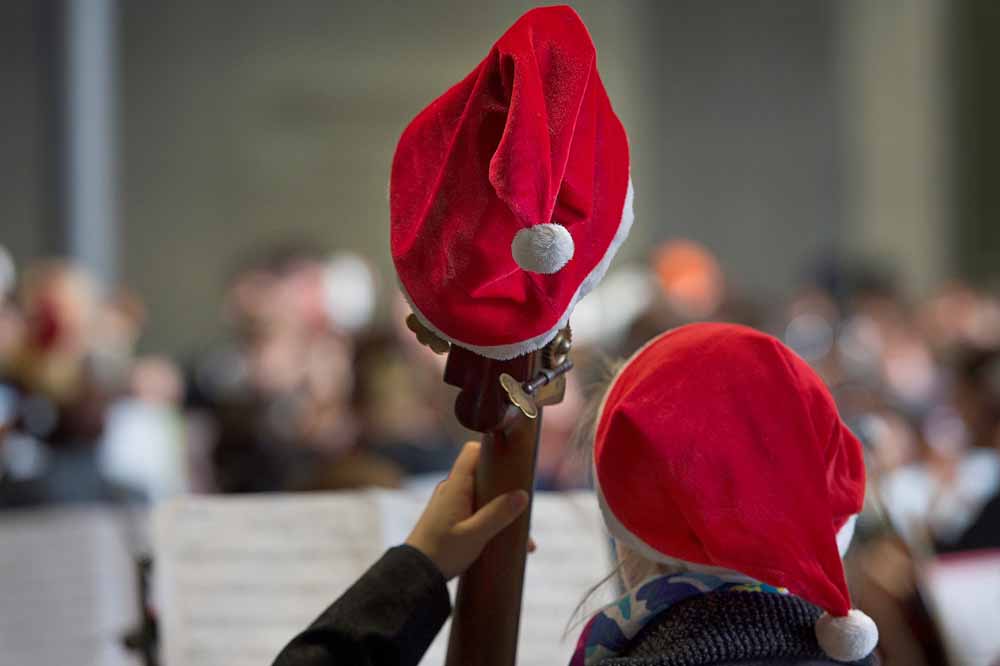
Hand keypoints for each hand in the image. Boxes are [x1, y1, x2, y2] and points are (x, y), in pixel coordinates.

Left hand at [406, 441, 529, 579]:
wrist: (414, 575)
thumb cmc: (441, 552)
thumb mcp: (474, 535)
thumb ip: (498, 514)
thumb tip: (523, 495)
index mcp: (455, 486)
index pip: (472, 451)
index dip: (492, 450)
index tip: (513, 460)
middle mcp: (452, 490)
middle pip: (483, 475)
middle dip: (506, 488)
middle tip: (525, 506)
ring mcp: (450, 504)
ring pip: (483, 497)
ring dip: (502, 510)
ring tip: (524, 538)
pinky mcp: (451, 519)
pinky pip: (476, 511)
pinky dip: (492, 521)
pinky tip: (510, 544)